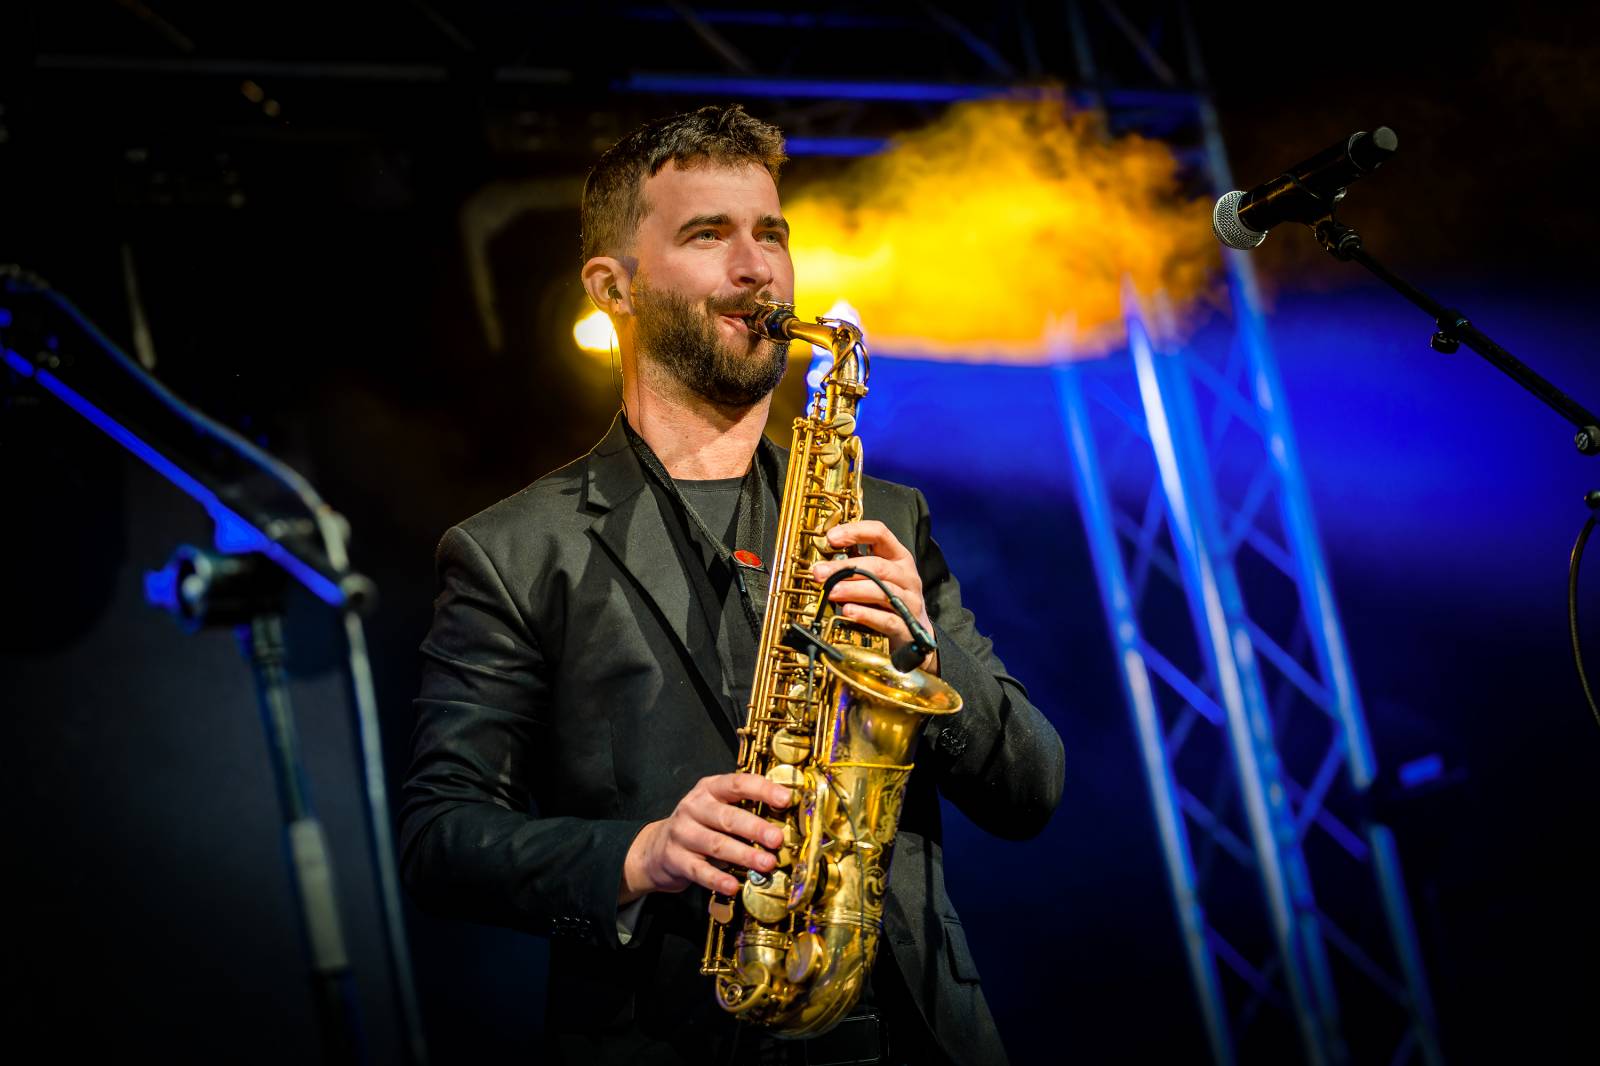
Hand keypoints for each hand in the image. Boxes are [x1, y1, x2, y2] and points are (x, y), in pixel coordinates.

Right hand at [620, 773, 792, 903]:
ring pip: (716, 844)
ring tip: (766, 863)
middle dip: (755, 828)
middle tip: (777, 839)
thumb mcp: (718, 808)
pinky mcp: (675, 859)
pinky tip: (733, 886)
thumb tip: (786, 821)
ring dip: (744, 854)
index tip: (785, 799)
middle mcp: (694, 807)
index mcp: (710, 789)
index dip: (763, 790)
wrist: (656, 849)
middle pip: (727, 817)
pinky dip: (717, 879)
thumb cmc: (700, 826)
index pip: (738, 783)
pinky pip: (699, 871)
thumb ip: (745, 809)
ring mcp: (683, 833)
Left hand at [811, 520, 938, 673]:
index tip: (831, 538)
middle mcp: (906, 576)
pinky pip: (887, 619)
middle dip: (845, 568)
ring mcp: (909, 601)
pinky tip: (848, 612)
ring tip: (831, 592)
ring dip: (852, 589)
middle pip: (877, 565)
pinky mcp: (907, 626)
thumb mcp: (876, 578)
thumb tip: (823, 564)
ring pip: (881, 590)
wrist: (915, 634)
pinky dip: (866, 615)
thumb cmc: (890, 601)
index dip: (855, 532)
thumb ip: (856, 567)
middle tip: (820, 572)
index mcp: (899, 557)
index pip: (880, 533)